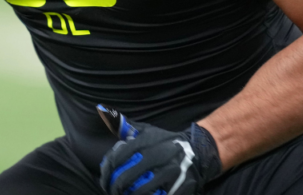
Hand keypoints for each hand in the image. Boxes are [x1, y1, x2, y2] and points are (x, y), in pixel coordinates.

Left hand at [99, 120, 221, 194]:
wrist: (199, 152)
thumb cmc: (167, 142)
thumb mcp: (148, 131)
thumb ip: (127, 127)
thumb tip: (107, 114)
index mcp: (147, 141)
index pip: (118, 157)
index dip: (107, 171)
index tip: (104, 179)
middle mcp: (158, 155)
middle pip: (126, 177)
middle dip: (115, 187)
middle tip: (112, 191)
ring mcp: (169, 172)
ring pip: (139, 191)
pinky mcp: (179, 186)